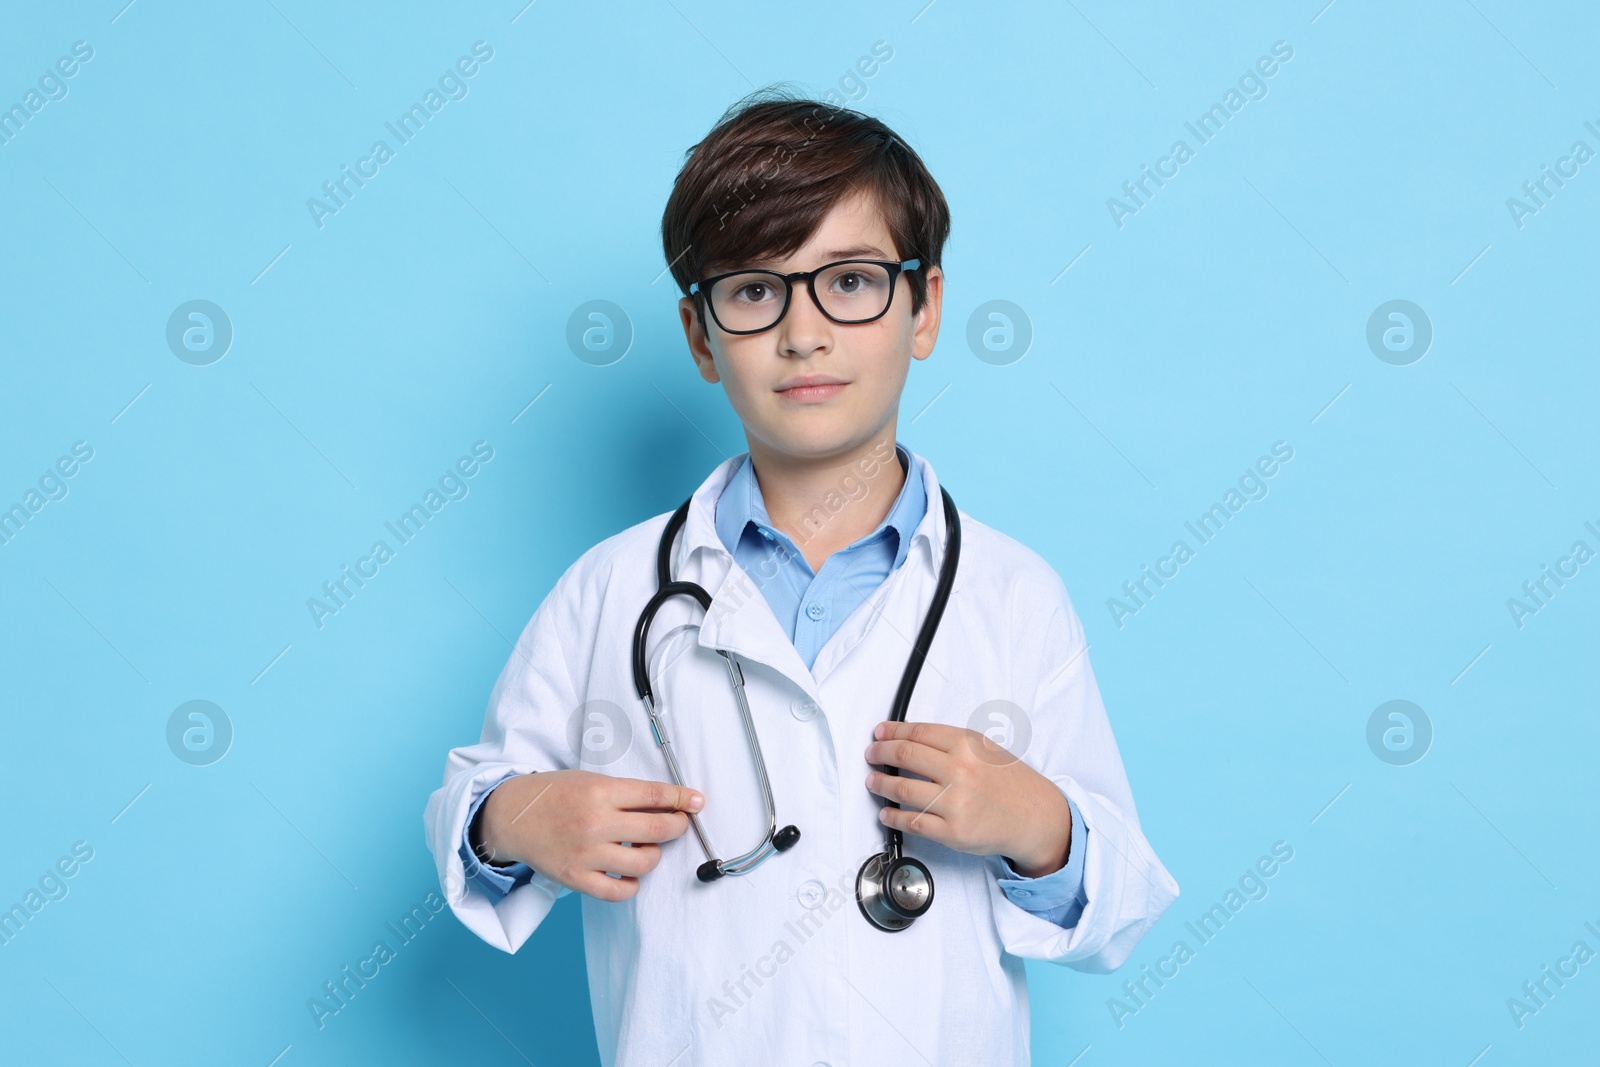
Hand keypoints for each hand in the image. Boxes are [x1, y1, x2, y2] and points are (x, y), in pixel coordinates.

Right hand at [479, 769, 703, 901]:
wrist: (512, 816)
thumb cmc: (555, 795)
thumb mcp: (591, 780)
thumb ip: (627, 793)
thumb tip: (670, 804)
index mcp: (600, 791)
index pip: (654, 796)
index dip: (683, 799)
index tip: (696, 802)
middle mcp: (595, 823)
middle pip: (656, 830)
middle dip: (677, 827)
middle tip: (677, 824)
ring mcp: (585, 854)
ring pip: (643, 864)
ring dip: (654, 856)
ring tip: (646, 848)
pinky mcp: (575, 878)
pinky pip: (618, 891)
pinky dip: (632, 885)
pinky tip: (630, 873)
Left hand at [864, 721, 1071, 877]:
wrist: (1035, 817)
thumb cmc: (1011, 783)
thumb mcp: (986, 749)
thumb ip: (951, 743)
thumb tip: (911, 738)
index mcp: (967, 745)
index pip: (917, 733)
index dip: (892, 732)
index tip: (880, 733)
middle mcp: (959, 770)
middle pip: (904, 756)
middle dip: (880, 753)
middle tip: (872, 754)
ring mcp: (954, 802)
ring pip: (901, 789)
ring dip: (880, 784)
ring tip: (873, 782)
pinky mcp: (952, 831)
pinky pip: (912, 822)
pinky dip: (892, 817)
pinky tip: (886, 812)